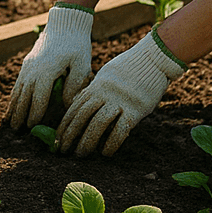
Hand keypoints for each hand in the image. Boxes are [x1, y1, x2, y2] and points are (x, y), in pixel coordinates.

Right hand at [6, 3, 95, 128]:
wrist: (65, 23)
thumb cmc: (77, 44)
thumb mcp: (82, 64)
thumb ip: (74, 86)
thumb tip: (65, 105)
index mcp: (47, 71)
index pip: (38, 98)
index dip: (34, 114)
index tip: (32, 127)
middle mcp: (33, 69)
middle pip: (23, 96)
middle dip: (19, 113)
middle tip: (16, 130)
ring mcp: (29, 65)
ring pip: (18, 89)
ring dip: (13, 105)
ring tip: (9, 120)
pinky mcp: (28, 62)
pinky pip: (19, 82)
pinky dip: (14, 94)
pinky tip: (13, 102)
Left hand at [57, 31, 184, 156]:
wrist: (154, 59)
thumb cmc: (130, 68)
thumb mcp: (106, 75)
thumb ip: (93, 90)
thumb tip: (78, 102)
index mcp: (96, 86)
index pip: (75, 107)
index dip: (65, 124)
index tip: (57, 138)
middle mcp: (105, 94)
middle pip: (83, 116)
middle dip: (70, 134)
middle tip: (63, 150)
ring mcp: (120, 101)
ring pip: (98, 123)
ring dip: (87, 141)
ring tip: (80, 154)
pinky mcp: (136, 109)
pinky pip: (121, 129)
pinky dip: (111, 143)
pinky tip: (105, 153)